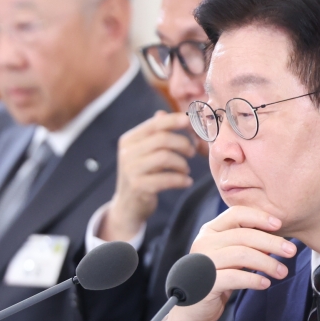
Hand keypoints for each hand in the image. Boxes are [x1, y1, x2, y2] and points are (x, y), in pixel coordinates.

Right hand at [100, 111, 195, 241]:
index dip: (174, 121)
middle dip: (183, 144)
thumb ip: (153, 133)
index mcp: (129, 140)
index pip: (154, 124)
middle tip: (192, 152)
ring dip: (182, 163)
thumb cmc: (142, 175)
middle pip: (162, 139)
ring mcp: (131, 170)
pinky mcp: (138, 187)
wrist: (128, 206)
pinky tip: (186, 182)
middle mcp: (127, 153)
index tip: (190, 122)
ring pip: (165, 157)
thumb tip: (163, 113)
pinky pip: (166, 179)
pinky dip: (181, 180)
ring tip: (186, 169)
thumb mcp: (143, 153)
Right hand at [160, 206, 296, 320]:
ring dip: (267, 263)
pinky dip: (254, 279)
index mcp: (210, 230)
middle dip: (272, 242)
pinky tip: (266, 283)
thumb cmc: (216, 278)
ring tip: (282, 271)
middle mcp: (204, 242)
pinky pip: (235, 277)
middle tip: (292, 251)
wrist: (193, 309)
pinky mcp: (205, 283)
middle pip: (244, 235)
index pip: (236, 214)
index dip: (259, 217)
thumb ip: (246, 244)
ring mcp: (203, 262)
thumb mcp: (230, 256)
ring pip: (242, 255)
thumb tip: (277, 239)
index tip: (279, 225)